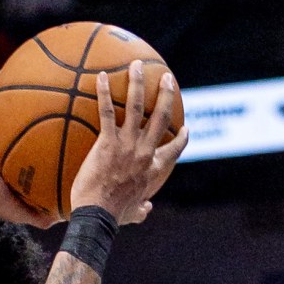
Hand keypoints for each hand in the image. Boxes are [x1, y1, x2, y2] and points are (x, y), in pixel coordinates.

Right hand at [0, 78, 55, 227]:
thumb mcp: (21, 210)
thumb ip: (41, 214)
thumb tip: (64, 218)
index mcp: (21, 154)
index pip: (43, 139)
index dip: (60, 129)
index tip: (79, 119)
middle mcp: (11, 135)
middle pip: (34, 114)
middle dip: (50, 100)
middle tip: (69, 85)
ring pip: (13, 101)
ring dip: (26, 84)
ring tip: (42, 66)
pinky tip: (10, 67)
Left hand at [66, 61, 186, 226]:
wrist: (99, 217)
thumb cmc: (113, 218)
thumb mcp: (132, 215)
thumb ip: (141, 210)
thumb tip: (146, 210)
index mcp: (153, 169)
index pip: (173, 150)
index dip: (181, 138)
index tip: (185, 129)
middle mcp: (145, 152)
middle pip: (161, 117)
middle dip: (166, 94)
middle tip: (166, 78)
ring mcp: (128, 145)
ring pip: (138, 107)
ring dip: (139, 83)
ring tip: (137, 65)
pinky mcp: (108, 143)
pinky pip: (107, 112)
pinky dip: (105, 93)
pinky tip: (101, 77)